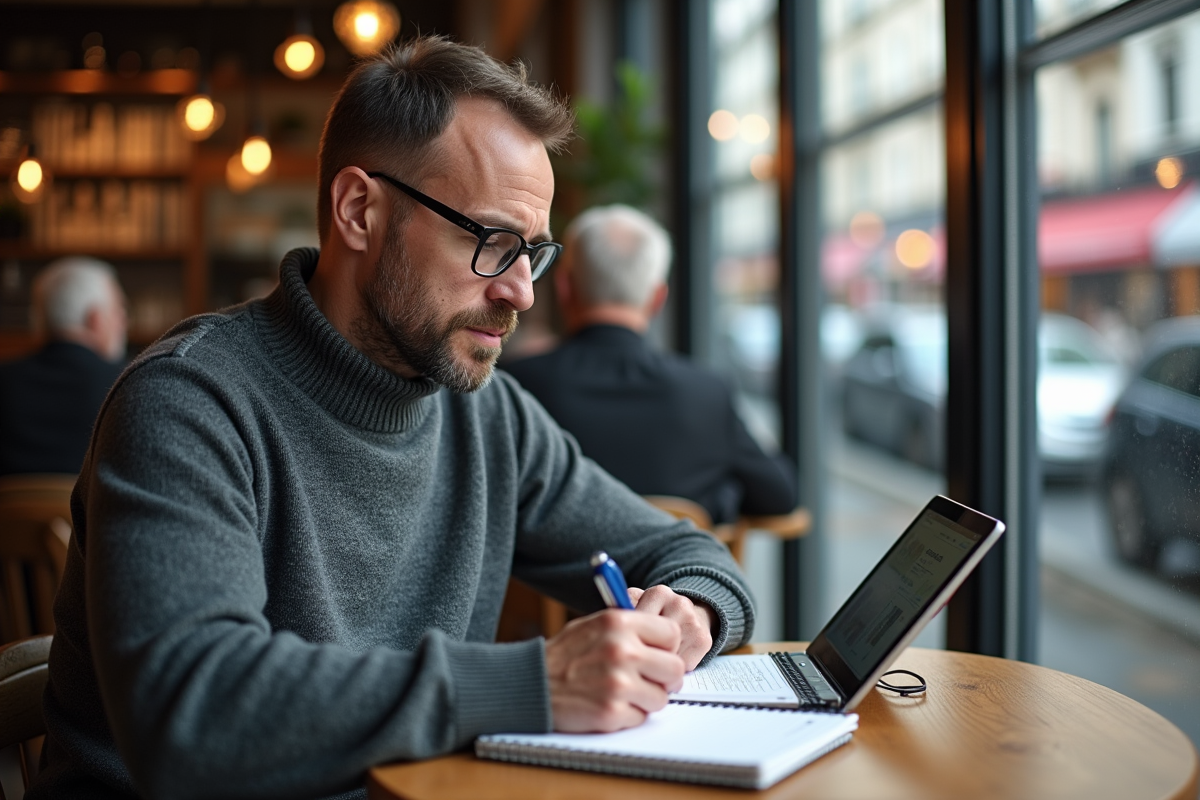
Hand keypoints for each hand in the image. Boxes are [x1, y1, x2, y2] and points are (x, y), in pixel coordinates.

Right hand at [545, 609, 684, 732]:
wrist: (531, 683)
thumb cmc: (563, 656)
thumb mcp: (594, 625)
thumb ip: (629, 627)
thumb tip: (664, 638)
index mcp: (619, 622)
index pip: (672, 633)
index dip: (667, 647)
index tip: (658, 654)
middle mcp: (622, 650)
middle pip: (675, 669)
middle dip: (664, 678)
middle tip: (648, 680)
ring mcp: (618, 683)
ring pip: (661, 698)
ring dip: (645, 700)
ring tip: (621, 693)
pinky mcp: (611, 711)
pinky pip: (640, 717)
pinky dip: (627, 715)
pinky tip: (607, 704)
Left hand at [627, 586, 713, 670]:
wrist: (690, 616)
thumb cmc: (655, 616)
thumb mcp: (636, 607)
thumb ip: (623, 613)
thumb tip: (606, 632)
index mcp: (658, 593)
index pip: (638, 622)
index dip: (629, 640)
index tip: (623, 649)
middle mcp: (679, 604)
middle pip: (655, 641)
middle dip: (644, 654)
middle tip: (634, 663)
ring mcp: (693, 622)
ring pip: (669, 656)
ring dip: (658, 665)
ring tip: (650, 663)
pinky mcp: (704, 640)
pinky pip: (683, 665)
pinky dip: (673, 670)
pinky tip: (667, 663)